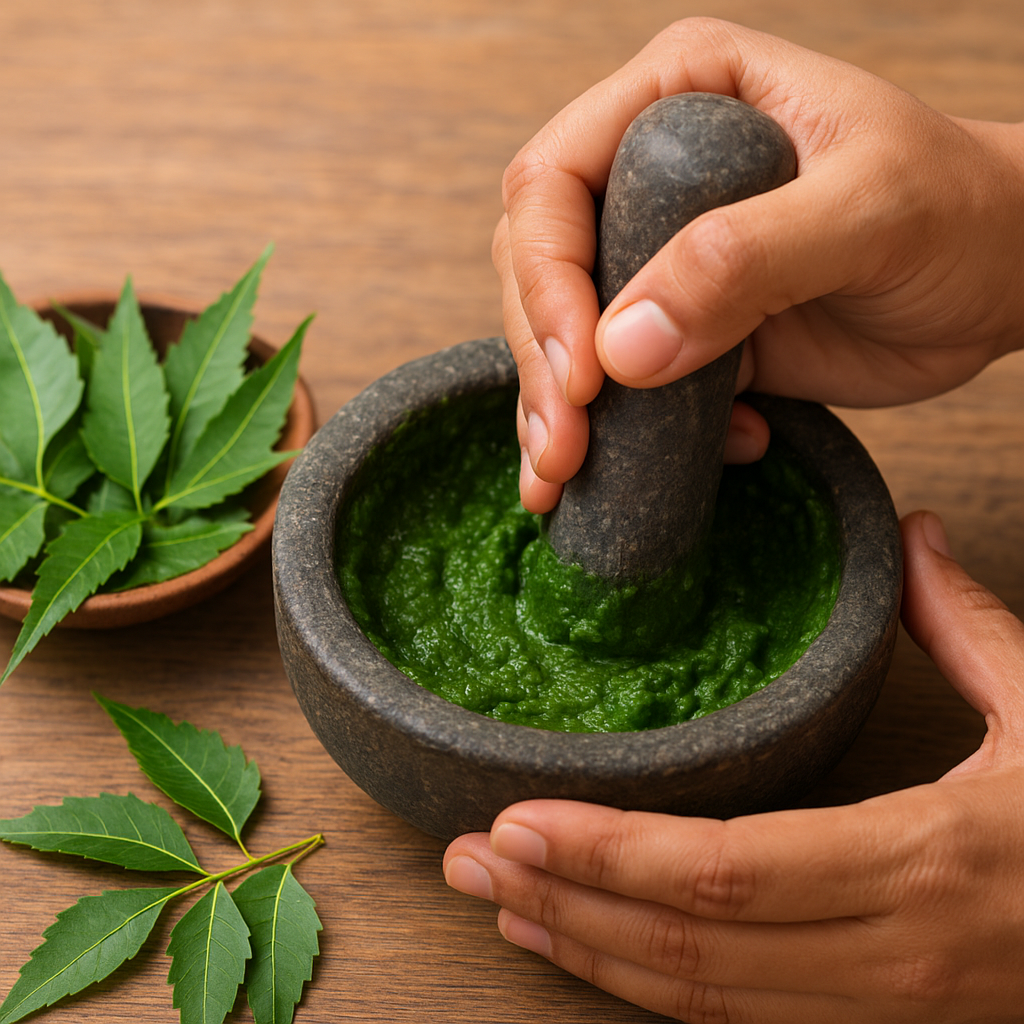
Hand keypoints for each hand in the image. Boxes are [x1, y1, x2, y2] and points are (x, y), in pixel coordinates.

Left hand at [444, 511, 1023, 1022]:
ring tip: (502, 902)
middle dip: (563, 904)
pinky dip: (650, 985)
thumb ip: (968, 626)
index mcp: (920, 861)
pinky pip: (743, 1018)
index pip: (719, 873)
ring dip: (588, 951)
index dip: (605, 856)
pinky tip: (592, 946)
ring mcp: (887, 1009)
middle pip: (686, 946)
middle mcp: (889, 955)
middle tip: (465, 859)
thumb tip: (913, 541)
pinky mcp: (886, 1023)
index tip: (514, 820)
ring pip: (702, 1000)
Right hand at [500, 18, 1023, 510]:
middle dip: (545, 360)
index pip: (554, 180)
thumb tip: (621, 347)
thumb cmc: (958, 210)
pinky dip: (616, 437)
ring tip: (565, 475)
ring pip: (565, 331)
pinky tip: (666, 468)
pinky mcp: (682, 326)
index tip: (587, 369)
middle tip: (566, 445)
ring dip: (558, 410)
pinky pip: (618, 383)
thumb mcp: (869, 211)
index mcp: (681, 98)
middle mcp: (652, 173)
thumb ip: (744, 261)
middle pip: (539, 262)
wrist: (998, 277)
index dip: (548, 277)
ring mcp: (661, 256)